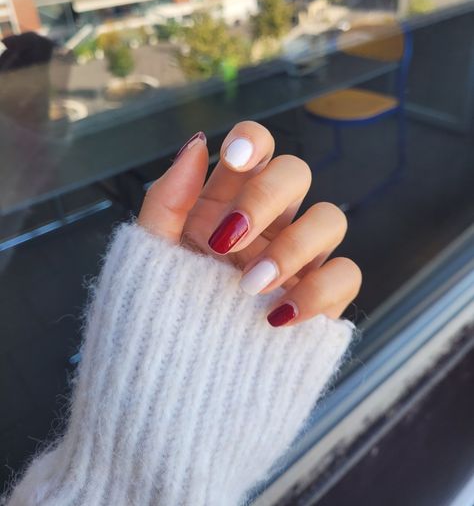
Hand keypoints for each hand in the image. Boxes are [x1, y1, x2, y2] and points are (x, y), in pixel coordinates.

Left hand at [138, 121, 360, 325]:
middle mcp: (270, 220)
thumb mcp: (151, 252)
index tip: (234, 160)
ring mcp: (299, 257)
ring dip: (293, 247)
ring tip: (248, 286)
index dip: (254, 140)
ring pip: (330, 218)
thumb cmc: (160, 308)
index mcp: (229, 199)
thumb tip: (198, 142)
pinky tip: (278, 316)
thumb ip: (168, 197)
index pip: (257, 145)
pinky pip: (346, 274)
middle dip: (266, 197)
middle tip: (226, 241)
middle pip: (297, 172)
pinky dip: (320, 290)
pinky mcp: (321, 296)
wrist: (176, 376)